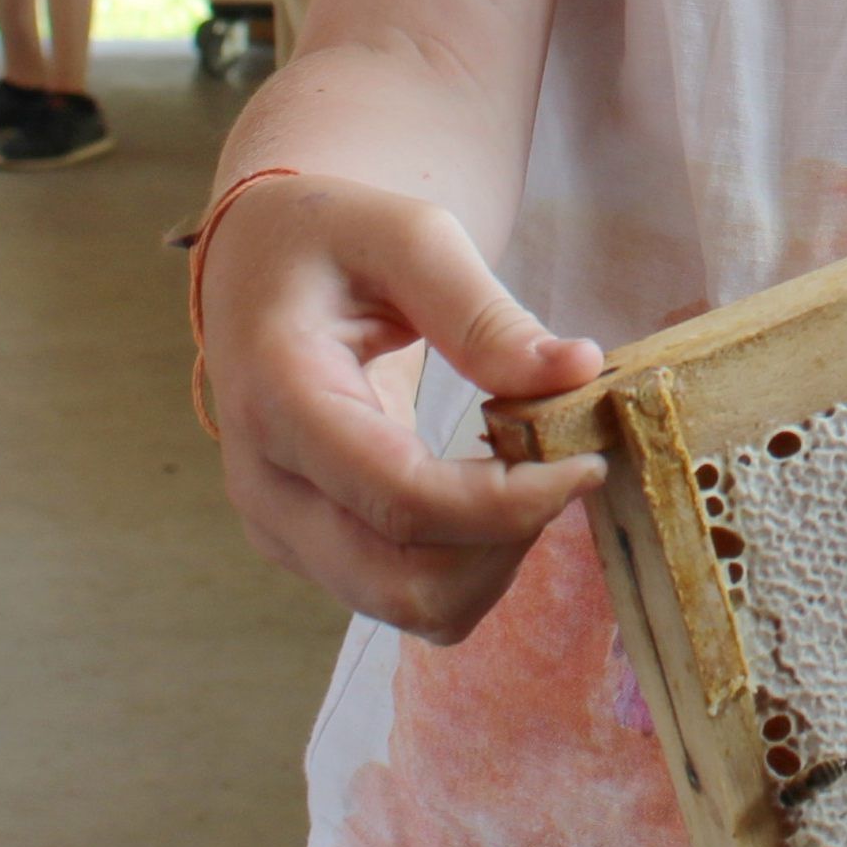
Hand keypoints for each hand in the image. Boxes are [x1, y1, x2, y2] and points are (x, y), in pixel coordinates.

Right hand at [199, 172, 606, 642]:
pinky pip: (404, 594)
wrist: (260, 266)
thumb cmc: (332, 239)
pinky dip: (470, 563)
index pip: (402, 499)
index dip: (509, 503)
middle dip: (509, 541)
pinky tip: (492, 488)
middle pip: (407, 583)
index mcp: (280, 399)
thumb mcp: (409, 238)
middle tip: (563, 461)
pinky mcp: (310, 549)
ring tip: (528, 467)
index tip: (586, 463)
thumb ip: (486, 312)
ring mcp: (282, 529)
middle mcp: (266, 486)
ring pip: (411, 607)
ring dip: (495, 559)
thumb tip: (578, 371)